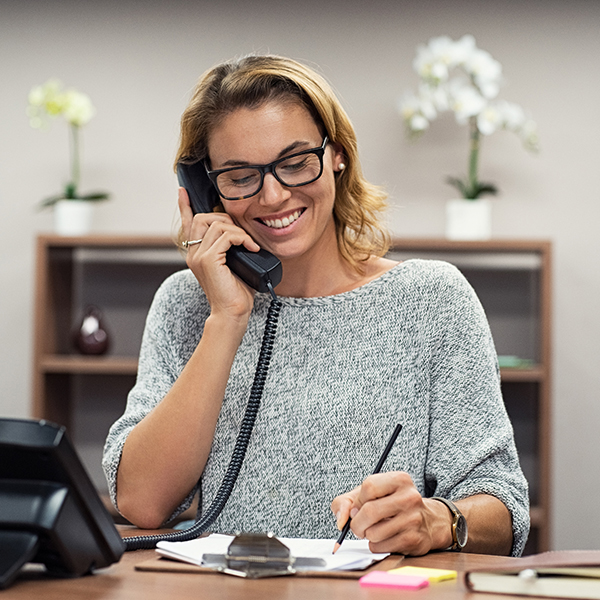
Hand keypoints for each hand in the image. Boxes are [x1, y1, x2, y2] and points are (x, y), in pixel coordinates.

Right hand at [178, 187, 259, 320]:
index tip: (182, 192)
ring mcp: (199, 256)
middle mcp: (193, 252)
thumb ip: (229, 248)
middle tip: (242, 235)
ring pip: (217, 225)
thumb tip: (240, 234)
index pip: (188, 224)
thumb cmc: (235, 292)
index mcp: (196, 253)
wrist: (232, 313)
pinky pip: (226, 236)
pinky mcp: (208, 260)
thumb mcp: (232, 264)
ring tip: (249, 245)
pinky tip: (251, 249)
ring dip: (238, 231)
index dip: (184, 206)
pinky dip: (242, 239)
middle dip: (226, 219)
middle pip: (203, 217)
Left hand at [331, 471, 451, 555]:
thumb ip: (346, 502)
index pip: (368, 487)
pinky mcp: (413, 540)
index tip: (359, 506)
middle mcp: (409, 497)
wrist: (428, 522)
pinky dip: (376, 546)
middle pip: (369, 511)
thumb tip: (341, 520)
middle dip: (357, 523)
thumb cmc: (391, 505)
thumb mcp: (370, 494)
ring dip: (367, 535)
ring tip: (375, 530)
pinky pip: (381, 547)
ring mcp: (413, 519)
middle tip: (358, 526)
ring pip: (373, 533)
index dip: (358, 500)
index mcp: (399, 479)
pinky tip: (385, 538)